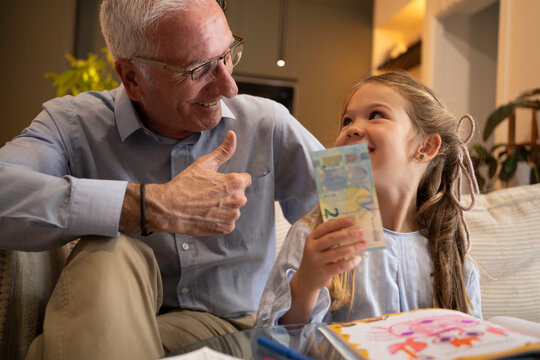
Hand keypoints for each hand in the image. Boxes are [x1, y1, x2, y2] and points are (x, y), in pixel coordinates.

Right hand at [121, 130, 251, 235]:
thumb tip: (232, 135)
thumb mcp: (204, 164)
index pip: (245, 179)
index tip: (218, 182)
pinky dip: (220, 219)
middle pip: (239, 194)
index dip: (231, 179)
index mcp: (236, 183)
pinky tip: (207, 214)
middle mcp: (238, 200)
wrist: (169, 208)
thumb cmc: (185, 185)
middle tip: (209, 193)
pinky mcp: (226, 228)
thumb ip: (223, 151)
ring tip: (206, 204)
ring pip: (234, 208)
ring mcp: (232, 216)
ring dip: (224, 207)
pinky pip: (228, 222)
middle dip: (228, 193)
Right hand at [294, 217, 366, 292]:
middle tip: (361, 231)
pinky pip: (340, 266)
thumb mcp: (318, 245)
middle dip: (348, 234)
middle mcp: (313, 248)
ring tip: (364, 244)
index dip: (339, 223)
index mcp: (312, 238)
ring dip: (352, 248)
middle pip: (331, 239)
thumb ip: (330, 237)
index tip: (352, 220)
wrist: (307, 278)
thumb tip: (350, 228)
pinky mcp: (323, 272)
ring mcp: (317, 261)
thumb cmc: (317, 257)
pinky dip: (350, 262)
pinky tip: (358, 259)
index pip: (325, 227)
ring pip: (337, 252)